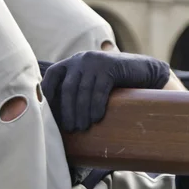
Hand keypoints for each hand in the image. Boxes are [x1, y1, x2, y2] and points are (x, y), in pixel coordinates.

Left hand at [42, 51, 169, 131]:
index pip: (51, 76)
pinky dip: (96, 106)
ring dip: (82, 112)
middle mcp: (80, 60)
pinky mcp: (110, 67)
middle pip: (68, 88)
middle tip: (70, 128)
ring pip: (83, 91)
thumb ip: (75, 91)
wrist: (141, 70)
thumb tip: (58, 117)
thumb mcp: (90, 82)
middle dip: (67, 110)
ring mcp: (95, 61)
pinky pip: (99, 90)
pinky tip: (96, 118)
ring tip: (83, 127)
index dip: (48, 94)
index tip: (48, 113)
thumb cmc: (112, 83)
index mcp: (71, 63)